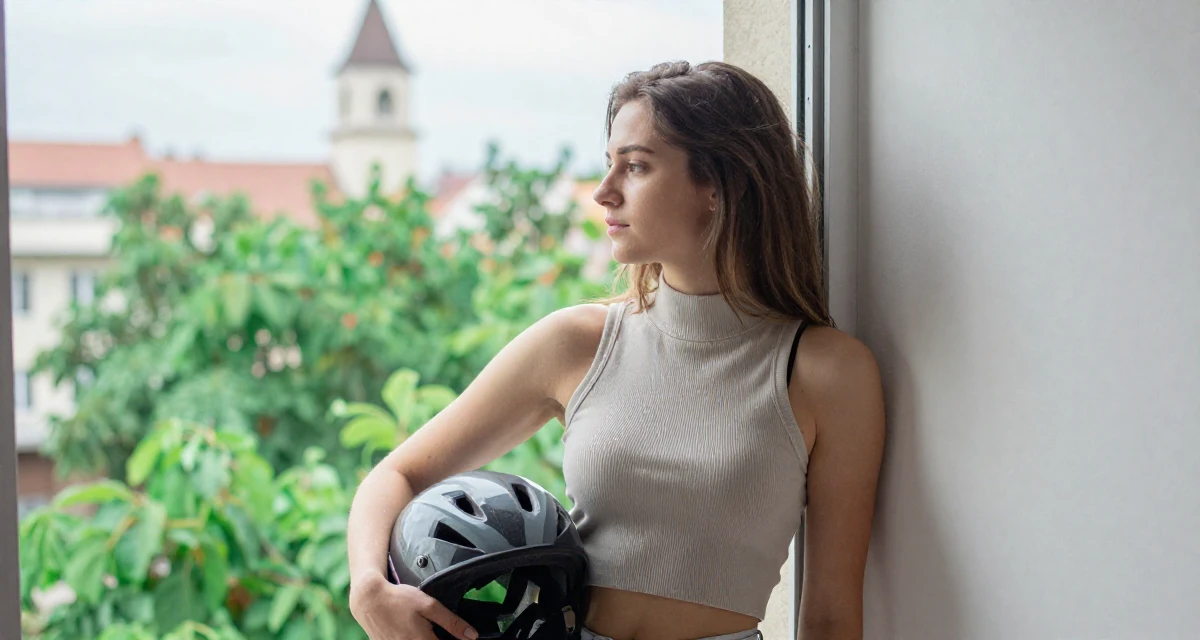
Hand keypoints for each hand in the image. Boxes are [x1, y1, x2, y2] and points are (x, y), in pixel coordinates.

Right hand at [350, 572, 478, 639]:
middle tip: (436, 628)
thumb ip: (451, 622)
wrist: (369, 601)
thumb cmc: (399, 600)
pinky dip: (413, 638)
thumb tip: (472, 636)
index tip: (461, 638)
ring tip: (426, 629)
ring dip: (426, 638)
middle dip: (438, 637)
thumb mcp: (429, 605)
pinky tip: (413, 631)